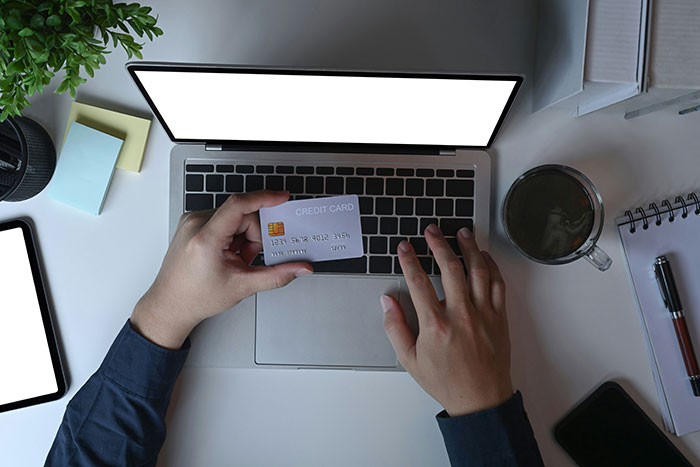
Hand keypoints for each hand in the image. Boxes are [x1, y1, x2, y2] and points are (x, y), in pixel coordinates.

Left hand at [131, 191, 312, 348]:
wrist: (169, 305)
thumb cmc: (196, 297)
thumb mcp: (242, 287)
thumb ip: (276, 275)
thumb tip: (299, 268)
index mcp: (205, 238)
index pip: (239, 205)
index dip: (264, 198)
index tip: (281, 198)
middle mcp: (196, 224)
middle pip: (242, 215)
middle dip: (253, 236)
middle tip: (248, 258)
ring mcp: (192, 222)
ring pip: (234, 217)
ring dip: (242, 237)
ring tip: (234, 260)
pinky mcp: (192, 224)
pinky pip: (223, 220)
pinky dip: (232, 236)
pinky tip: (227, 254)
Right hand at [381, 225, 511, 416]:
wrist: (480, 399)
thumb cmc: (446, 381)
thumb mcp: (409, 359)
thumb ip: (395, 327)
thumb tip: (387, 301)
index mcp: (435, 325)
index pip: (418, 281)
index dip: (409, 260)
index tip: (404, 247)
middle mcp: (461, 315)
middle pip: (449, 267)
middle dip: (438, 244)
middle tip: (431, 231)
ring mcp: (483, 314)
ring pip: (478, 270)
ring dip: (469, 247)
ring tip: (461, 232)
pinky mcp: (499, 317)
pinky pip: (498, 284)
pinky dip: (491, 266)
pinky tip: (484, 256)